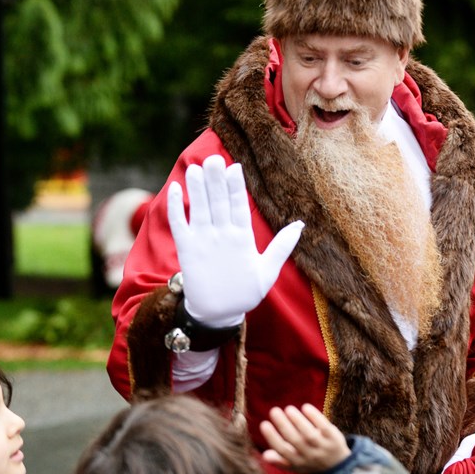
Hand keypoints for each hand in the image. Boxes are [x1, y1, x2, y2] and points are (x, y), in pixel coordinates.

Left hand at [167, 155, 303, 326]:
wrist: (214, 315)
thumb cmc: (243, 293)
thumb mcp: (268, 272)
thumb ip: (282, 247)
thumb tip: (300, 224)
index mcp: (242, 241)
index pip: (238, 207)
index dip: (235, 186)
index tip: (234, 167)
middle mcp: (221, 238)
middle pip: (218, 203)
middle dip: (216, 179)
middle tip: (214, 158)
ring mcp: (201, 242)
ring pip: (199, 209)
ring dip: (197, 187)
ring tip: (196, 167)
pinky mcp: (185, 249)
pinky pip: (178, 224)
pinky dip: (175, 207)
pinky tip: (174, 188)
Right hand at [260, 404, 350, 473]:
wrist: (337, 466)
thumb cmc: (309, 461)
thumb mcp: (295, 465)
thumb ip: (280, 460)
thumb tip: (264, 455)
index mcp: (297, 462)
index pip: (283, 450)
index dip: (272, 437)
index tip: (264, 424)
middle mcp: (310, 455)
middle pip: (295, 440)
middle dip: (283, 425)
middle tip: (274, 411)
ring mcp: (323, 447)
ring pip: (309, 434)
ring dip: (298, 420)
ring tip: (288, 408)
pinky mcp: (333, 438)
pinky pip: (324, 427)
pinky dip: (315, 417)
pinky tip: (305, 407)